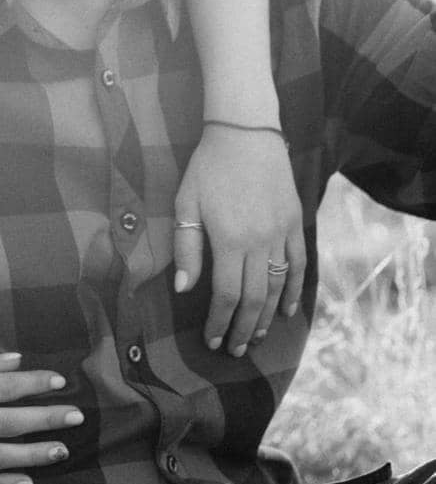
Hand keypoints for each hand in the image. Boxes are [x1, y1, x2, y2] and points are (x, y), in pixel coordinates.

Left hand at [173, 124, 305, 355]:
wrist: (246, 133)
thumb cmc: (208, 167)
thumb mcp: (186, 203)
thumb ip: (187, 248)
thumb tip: (185, 289)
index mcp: (230, 239)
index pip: (227, 295)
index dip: (220, 321)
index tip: (212, 340)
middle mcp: (260, 242)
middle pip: (255, 298)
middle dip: (245, 328)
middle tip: (235, 350)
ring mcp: (281, 233)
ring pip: (278, 287)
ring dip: (268, 317)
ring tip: (258, 337)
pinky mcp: (296, 222)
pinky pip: (299, 264)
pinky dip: (296, 290)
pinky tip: (290, 310)